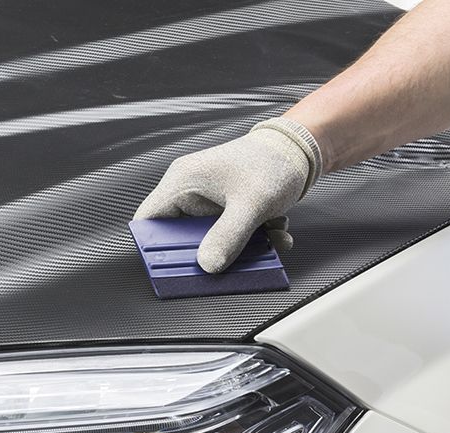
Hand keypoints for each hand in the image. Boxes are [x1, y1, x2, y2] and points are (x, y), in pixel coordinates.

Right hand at [135, 117, 321, 272]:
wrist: (300, 150)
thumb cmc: (273, 161)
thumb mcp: (250, 204)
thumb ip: (228, 237)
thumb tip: (208, 265)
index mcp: (182, 182)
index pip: (148, 220)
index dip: (152, 246)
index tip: (171, 266)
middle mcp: (190, 192)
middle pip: (179, 238)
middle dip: (206, 253)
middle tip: (224, 263)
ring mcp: (209, 203)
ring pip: (208, 242)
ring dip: (236, 249)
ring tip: (262, 243)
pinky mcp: (226, 211)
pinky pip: (229, 237)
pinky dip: (250, 243)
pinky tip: (272, 234)